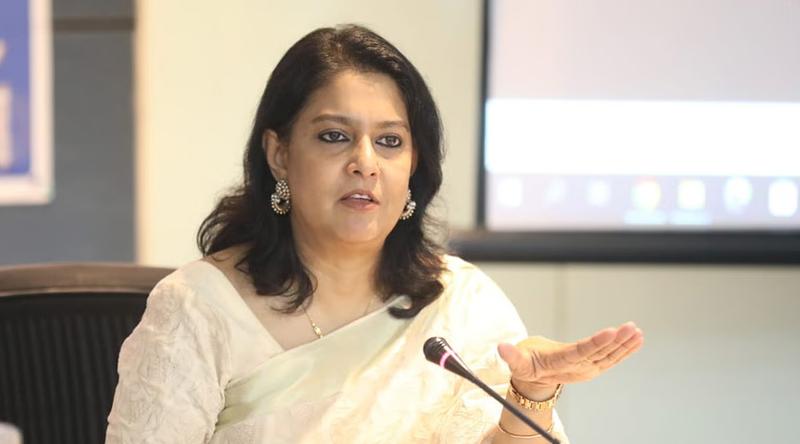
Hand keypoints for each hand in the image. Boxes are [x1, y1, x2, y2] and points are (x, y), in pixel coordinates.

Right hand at [497, 322, 643, 396]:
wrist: (535, 381)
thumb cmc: (526, 366)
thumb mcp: (517, 362)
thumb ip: (512, 356)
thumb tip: (501, 347)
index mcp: (560, 364)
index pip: (580, 352)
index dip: (596, 343)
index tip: (610, 332)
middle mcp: (577, 368)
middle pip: (599, 354)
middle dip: (616, 341)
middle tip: (630, 328)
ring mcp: (587, 368)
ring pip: (609, 356)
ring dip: (625, 344)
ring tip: (637, 332)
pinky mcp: (592, 366)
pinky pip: (611, 358)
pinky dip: (625, 349)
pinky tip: (637, 339)